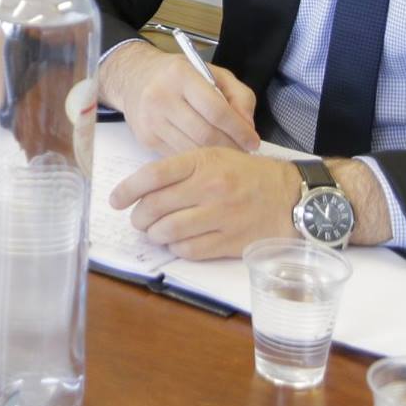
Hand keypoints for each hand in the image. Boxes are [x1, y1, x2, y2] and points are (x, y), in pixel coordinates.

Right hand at [99, 40, 259, 155]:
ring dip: (215, 158)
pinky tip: (206, 157)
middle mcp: (161, 97)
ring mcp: (151, 120)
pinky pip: (178, 156)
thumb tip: (248, 127)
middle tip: (244, 152)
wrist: (132, 77)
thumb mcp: (212, 73)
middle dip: (230, 147)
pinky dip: (196, 160)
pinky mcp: (145, 138)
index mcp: (181, 75)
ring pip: (192, 149)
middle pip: (205, 134)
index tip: (253, 141)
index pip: (216, 110)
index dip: (239, 129)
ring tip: (229, 156)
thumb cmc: (178, 76)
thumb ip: (239, 95)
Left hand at [109, 147, 299, 259]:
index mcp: (203, 161)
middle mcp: (210, 188)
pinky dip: (175, 247)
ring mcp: (221, 216)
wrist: (291, 197)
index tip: (114, 199)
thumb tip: (144, 189)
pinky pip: (190, 249)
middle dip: (139, 216)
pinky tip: (175, 241)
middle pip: (156, 206)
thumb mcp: (215, 156)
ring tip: (154, 231)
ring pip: (169, 230)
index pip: (153, 175)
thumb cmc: (247, 174)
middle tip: (137, 219)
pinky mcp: (230, 241)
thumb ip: (181, 168)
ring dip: (154, 234)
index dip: (127, 190)